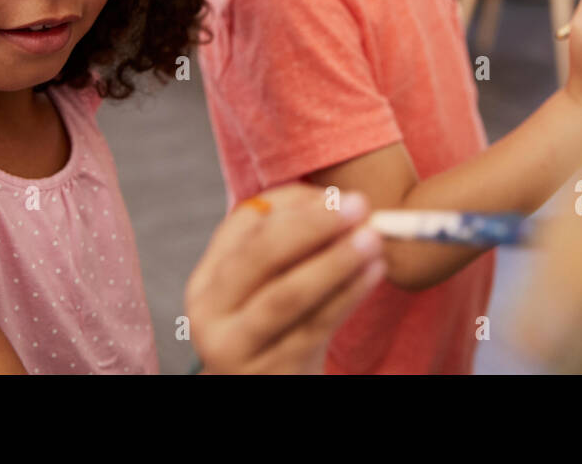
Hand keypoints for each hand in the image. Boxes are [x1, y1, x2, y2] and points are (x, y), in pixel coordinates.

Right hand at [184, 184, 384, 373]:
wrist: (268, 385)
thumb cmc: (279, 324)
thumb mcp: (271, 282)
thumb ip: (292, 233)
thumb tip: (334, 201)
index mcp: (208, 278)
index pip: (245, 226)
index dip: (296, 207)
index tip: (343, 196)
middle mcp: (210, 311)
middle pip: (259, 255)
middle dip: (312, 226)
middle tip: (358, 206)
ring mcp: (235, 347)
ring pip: (288, 295)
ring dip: (335, 260)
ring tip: (373, 238)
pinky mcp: (270, 372)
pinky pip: (314, 327)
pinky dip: (347, 294)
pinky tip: (373, 272)